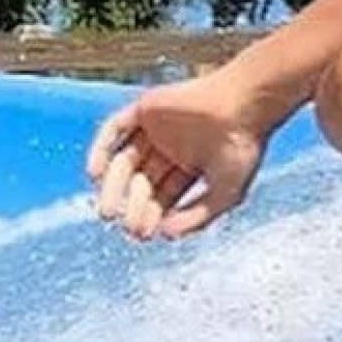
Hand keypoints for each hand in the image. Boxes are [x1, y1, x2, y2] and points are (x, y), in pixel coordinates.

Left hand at [85, 66, 276, 241]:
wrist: (245, 106)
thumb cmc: (243, 147)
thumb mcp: (225, 193)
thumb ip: (197, 216)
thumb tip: (166, 236)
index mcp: (190, 166)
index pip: (161, 195)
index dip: (150, 215)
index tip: (142, 235)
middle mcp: (170, 147)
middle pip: (141, 181)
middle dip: (132, 205)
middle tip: (124, 225)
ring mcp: (156, 127)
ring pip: (125, 160)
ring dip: (112, 186)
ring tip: (107, 212)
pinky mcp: (146, 108)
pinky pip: (115, 129)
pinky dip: (102, 150)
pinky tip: (95, 174)